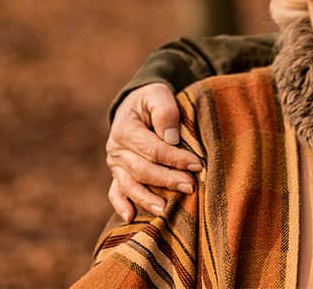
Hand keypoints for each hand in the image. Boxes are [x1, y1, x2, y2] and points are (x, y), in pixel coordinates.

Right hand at [105, 82, 203, 220]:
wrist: (135, 107)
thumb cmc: (151, 101)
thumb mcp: (158, 94)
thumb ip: (164, 111)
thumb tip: (171, 138)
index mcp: (125, 129)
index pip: (152, 148)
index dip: (175, 158)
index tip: (197, 164)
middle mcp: (116, 149)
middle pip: (142, 169)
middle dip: (167, 179)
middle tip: (190, 186)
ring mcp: (115, 165)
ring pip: (130, 185)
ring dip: (147, 199)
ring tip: (166, 210)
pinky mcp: (117, 176)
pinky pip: (115, 193)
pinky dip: (121, 205)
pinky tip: (130, 217)